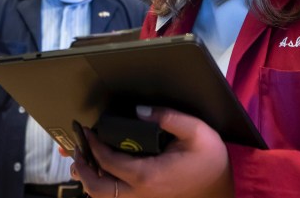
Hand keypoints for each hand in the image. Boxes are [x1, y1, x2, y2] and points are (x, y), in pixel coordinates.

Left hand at [71, 106, 233, 197]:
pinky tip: (103, 171)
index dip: (93, 145)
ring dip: (90, 180)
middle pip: (97, 189)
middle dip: (82, 169)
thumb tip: (139, 110)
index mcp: (148, 175)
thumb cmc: (210, 159)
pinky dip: (103, 186)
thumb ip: (167, 117)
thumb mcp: (196, 131)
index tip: (86, 130)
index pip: (108, 162)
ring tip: (84, 160)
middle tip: (77, 149)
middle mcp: (141, 193)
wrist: (222, 187)